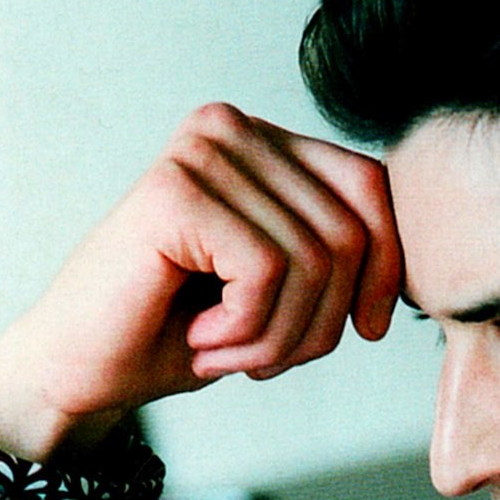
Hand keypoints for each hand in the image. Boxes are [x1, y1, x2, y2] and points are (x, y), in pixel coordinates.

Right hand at [0, 105, 402, 461]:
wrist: (85, 371)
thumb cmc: (183, 333)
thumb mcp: (287, 291)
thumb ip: (341, 255)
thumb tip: (415, 263)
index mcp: (264, 142)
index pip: (375, 187)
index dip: (386, 270)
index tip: (363, 329)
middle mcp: (232, 128)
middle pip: (351, 232)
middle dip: (322, 321)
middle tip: (264, 357)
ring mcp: (201, 152)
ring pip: (315, 260)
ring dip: (280, 338)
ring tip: (226, 351)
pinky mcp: (175, 191)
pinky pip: (266, 272)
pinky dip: (247, 332)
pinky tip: (201, 339)